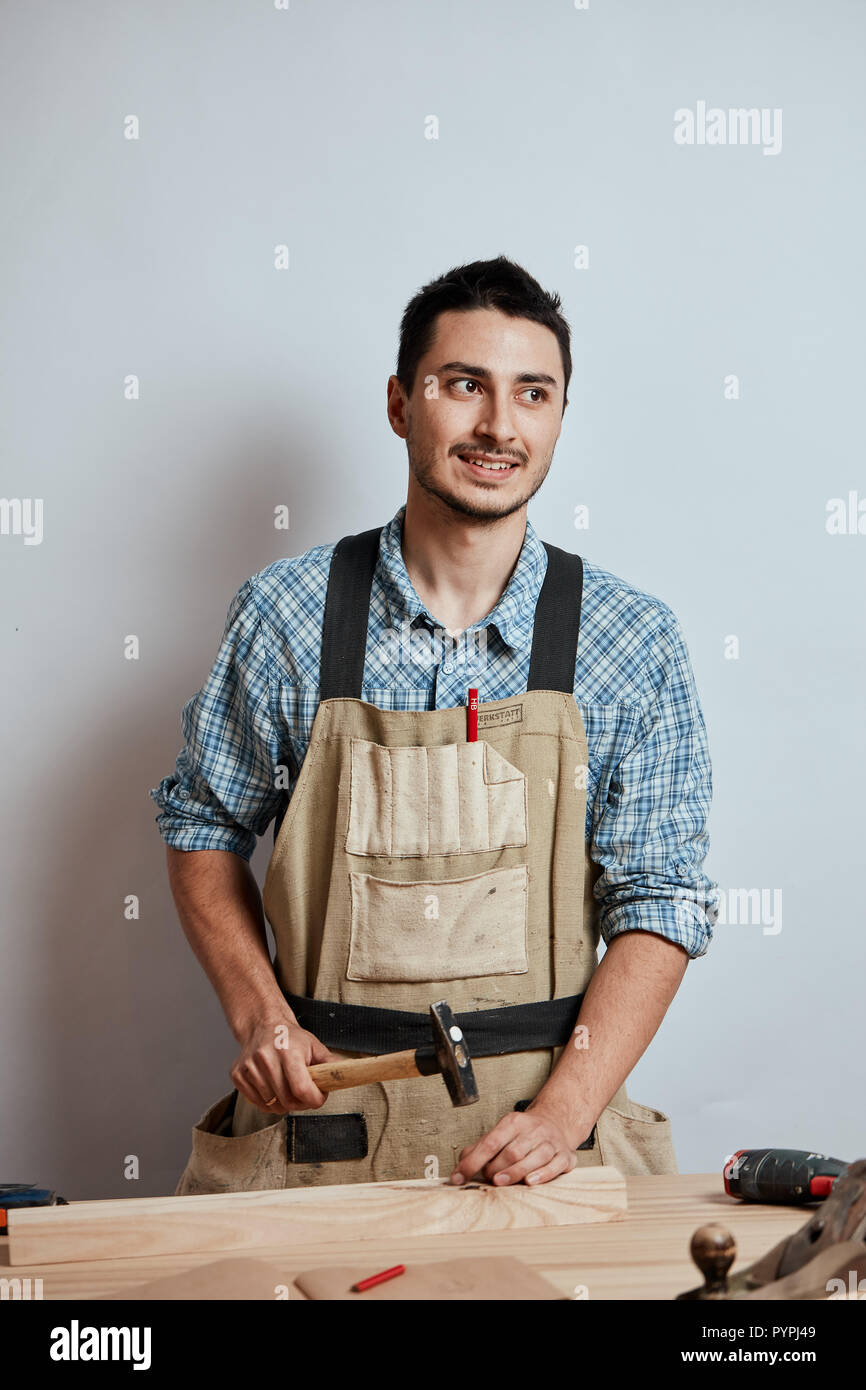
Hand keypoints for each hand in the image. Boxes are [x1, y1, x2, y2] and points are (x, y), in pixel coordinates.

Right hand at [230, 1014, 337, 1113]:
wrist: (263, 1025)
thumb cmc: (291, 1038)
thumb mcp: (314, 1046)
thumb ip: (331, 1063)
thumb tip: (350, 1074)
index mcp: (288, 1051)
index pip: (302, 1090)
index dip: (314, 1100)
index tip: (319, 1098)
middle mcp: (266, 1058)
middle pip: (288, 1101)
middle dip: (301, 1103)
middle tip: (305, 1093)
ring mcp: (249, 1067)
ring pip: (272, 1105)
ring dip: (284, 1103)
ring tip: (288, 1088)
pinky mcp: (238, 1075)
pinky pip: (256, 1103)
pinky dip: (268, 1102)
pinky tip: (273, 1088)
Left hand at [450, 1103, 587, 1187]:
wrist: (557, 1122)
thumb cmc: (524, 1134)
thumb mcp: (502, 1133)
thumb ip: (480, 1148)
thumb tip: (460, 1166)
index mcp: (513, 1122)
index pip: (490, 1143)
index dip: (473, 1162)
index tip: (458, 1177)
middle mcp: (533, 1130)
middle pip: (512, 1152)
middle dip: (496, 1168)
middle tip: (488, 1179)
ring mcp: (550, 1143)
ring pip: (533, 1158)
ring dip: (515, 1173)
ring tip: (500, 1182)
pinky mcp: (564, 1155)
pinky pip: (554, 1166)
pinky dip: (542, 1175)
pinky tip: (529, 1182)